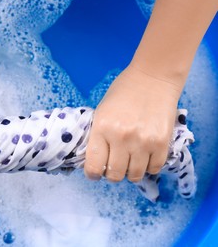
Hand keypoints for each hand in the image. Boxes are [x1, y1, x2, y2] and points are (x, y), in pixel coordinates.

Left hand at [84, 65, 181, 181]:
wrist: (152, 78)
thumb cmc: (122, 93)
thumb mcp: (101, 112)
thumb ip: (98, 136)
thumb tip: (97, 161)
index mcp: (102, 128)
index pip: (94, 166)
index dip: (92, 174)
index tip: (95, 172)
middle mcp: (121, 137)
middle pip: (115, 175)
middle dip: (111, 174)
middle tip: (113, 165)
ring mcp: (143, 141)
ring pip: (134, 175)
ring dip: (130, 172)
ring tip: (130, 161)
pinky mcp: (162, 143)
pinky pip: (154, 169)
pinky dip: (148, 167)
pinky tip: (144, 156)